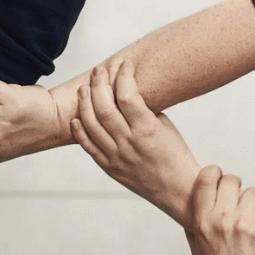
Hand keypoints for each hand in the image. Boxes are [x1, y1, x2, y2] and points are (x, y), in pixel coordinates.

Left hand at [71, 60, 201, 225]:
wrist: (177, 190)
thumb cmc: (175, 155)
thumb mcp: (165, 126)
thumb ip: (144, 110)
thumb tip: (126, 92)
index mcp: (147, 130)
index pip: (127, 95)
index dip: (123, 75)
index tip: (125, 64)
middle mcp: (129, 142)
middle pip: (104, 107)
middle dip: (99, 83)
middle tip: (99, 70)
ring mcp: (116, 156)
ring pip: (91, 124)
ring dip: (85, 103)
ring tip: (85, 88)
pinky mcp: (109, 167)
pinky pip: (88, 147)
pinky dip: (80, 130)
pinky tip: (77, 118)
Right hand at [185, 169, 254, 254]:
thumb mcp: (198, 252)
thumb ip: (193, 226)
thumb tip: (191, 203)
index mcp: (201, 223)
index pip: (206, 178)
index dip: (214, 174)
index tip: (219, 180)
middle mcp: (220, 221)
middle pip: (231, 179)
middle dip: (236, 186)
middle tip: (238, 199)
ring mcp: (243, 224)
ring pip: (252, 190)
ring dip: (253, 197)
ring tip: (252, 212)